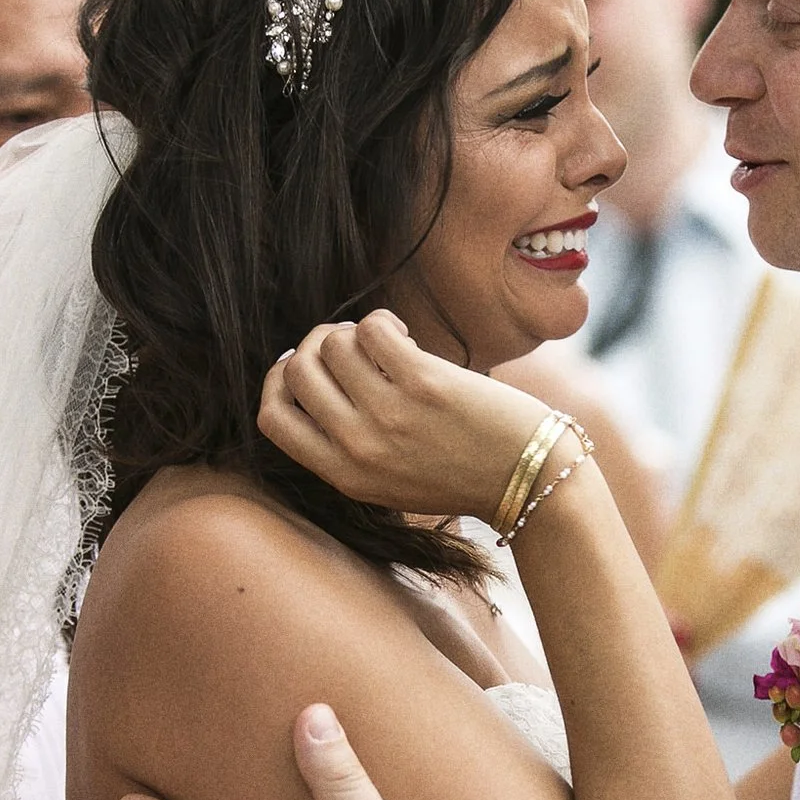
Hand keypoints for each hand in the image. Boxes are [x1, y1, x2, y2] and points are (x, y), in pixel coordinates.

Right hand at [259, 310, 554, 523]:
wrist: (527, 478)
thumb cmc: (461, 472)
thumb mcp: (387, 478)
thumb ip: (345, 443)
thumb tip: (308, 367)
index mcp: (343, 475)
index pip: (271, 419)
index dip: (276, 381)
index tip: (299, 364)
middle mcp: (358, 448)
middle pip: (296, 372)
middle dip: (314, 345)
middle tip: (345, 342)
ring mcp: (388, 416)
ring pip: (332, 345)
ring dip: (353, 331)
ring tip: (384, 340)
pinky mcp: (422, 384)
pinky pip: (372, 329)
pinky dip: (382, 321)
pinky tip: (406, 334)